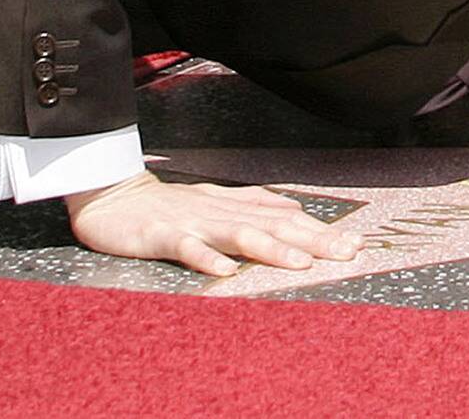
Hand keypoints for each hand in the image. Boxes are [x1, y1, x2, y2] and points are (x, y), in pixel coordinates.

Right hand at [65, 170, 364, 276]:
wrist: (112, 195)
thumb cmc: (170, 204)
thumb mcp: (218, 203)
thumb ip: (255, 207)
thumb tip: (295, 210)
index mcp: (236, 206)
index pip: (287, 217)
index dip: (322, 230)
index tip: (356, 243)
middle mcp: (221, 212)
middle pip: (274, 225)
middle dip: (314, 240)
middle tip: (347, 252)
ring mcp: (192, 222)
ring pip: (238, 234)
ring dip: (271, 249)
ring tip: (300, 264)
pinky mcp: (160, 234)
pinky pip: (185, 247)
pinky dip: (206, 258)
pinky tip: (225, 273)